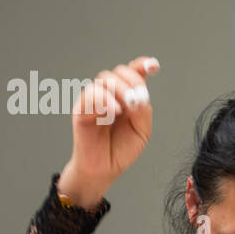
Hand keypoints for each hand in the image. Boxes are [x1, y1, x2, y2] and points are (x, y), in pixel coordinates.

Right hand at [61, 56, 159, 201]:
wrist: (105, 168)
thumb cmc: (122, 148)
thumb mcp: (142, 130)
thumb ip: (143, 111)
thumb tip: (137, 97)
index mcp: (126, 96)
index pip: (132, 73)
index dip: (142, 65)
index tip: (153, 66)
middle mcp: (109, 94)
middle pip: (117, 72)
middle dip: (131, 82)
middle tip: (137, 101)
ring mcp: (94, 100)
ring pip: (103, 80)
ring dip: (119, 90)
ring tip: (125, 109)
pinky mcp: (81, 110)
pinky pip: (89, 95)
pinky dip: (104, 100)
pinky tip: (113, 112)